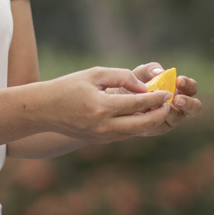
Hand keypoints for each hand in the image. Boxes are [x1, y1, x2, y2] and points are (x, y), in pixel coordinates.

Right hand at [42, 67, 174, 143]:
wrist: (44, 110)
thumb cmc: (69, 87)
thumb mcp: (95, 74)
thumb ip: (122, 77)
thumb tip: (143, 87)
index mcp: (102, 107)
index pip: (138, 104)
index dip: (156, 98)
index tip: (167, 92)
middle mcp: (104, 126)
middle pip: (143, 124)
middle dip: (159, 114)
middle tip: (169, 103)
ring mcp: (103, 136)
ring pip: (136, 132)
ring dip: (150, 121)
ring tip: (159, 107)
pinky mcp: (101, 140)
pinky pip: (126, 134)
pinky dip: (137, 125)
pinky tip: (143, 114)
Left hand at [126, 62, 201, 138]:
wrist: (118, 101)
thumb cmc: (134, 85)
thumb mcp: (140, 74)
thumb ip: (150, 70)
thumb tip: (159, 72)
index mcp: (179, 90)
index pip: (191, 87)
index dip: (188, 84)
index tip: (178, 80)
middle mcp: (179, 104)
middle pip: (195, 106)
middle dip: (189, 103)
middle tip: (177, 98)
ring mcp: (171, 117)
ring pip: (181, 117)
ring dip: (174, 112)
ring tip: (165, 106)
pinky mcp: (161, 127)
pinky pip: (165, 124)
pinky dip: (160, 118)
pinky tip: (152, 113)